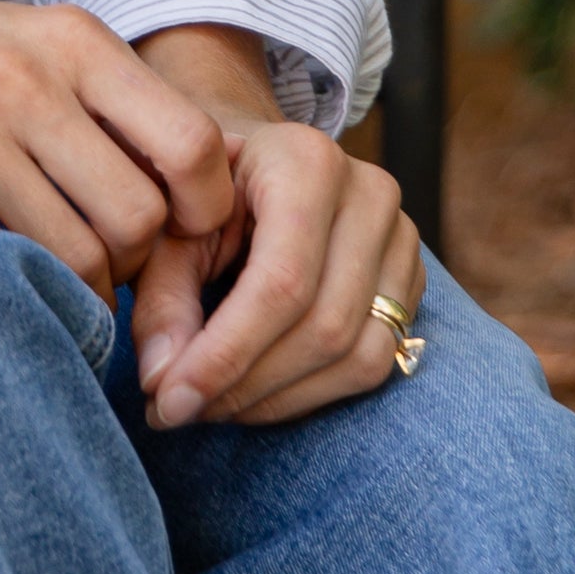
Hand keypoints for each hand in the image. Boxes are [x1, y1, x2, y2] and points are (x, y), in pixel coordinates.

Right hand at [0, 0, 242, 316]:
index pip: (189, 148)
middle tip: (110, 260)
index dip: (205, 210)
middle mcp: (25, 82)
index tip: (185, 231)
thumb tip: (209, 190)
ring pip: (75, 257)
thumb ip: (122, 105)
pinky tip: (7, 268)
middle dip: (136, 262)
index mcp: (75, 43)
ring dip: (80, 286)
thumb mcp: (46, 45)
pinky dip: (18, 285)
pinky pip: (1, 265)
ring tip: (60, 270)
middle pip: (135, 219)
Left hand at [126, 23, 423, 433]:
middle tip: (181, 410)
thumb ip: (163, 301)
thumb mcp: (169, 229)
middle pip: (325, 326)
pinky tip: (256, 393)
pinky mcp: (411, 281)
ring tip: (213, 406)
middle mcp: (370, 195)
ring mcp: (402, 239)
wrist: (257, 165)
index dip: (226, 354)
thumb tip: (165, 385)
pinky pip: (375, 362)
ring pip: (360, 356)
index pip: (281, 283)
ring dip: (278, 399)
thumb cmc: (205, 195)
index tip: (170, 401)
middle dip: (247, 385)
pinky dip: (311, 393)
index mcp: (306, 163)